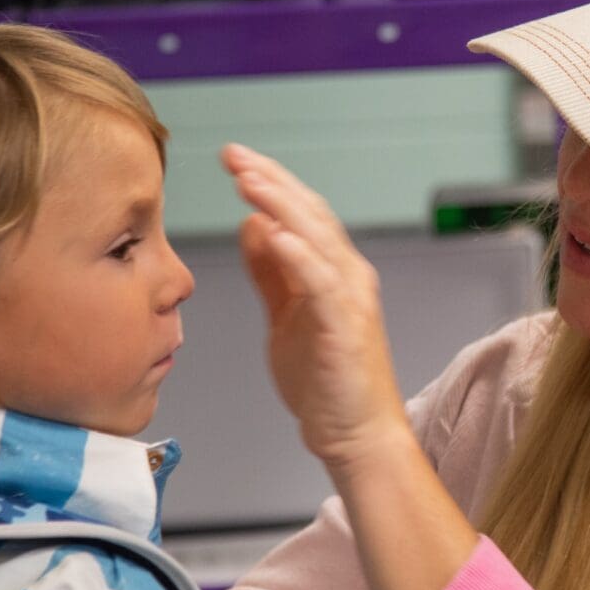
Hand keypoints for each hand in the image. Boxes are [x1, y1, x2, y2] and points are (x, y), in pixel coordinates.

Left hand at [221, 143, 409, 471]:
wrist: (356, 434)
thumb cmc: (325, 383)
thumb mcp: (286, 317)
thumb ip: (270, 273)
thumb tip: (252, 226)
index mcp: (332, 271)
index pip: (301, 213)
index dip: (270, 183)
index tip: (236, 161)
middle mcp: (347, 275)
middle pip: (310, 213)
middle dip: (270, 180)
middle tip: (234, 156)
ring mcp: (350, 298)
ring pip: (316, 236)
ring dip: (281, 204)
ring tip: (248, 180)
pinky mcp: (345, 325)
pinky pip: (322, 281)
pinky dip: (299, 254)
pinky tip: (276, 233)